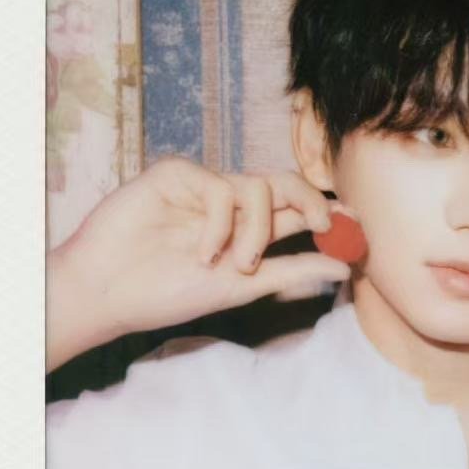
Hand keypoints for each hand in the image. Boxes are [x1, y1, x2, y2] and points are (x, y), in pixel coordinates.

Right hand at [48, 156, 351, 369]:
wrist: (110, 294)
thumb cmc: (168, 293)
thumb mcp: (242, 287)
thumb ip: (292, 271)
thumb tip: (346, 266)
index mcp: (247, 228)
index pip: (298, 210)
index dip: (329, 211)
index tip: (358, 225)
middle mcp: (229, 203)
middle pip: (286, 183)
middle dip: (312, 201)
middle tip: (323, 226)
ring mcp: (203, 186)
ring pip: (258, 186)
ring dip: (256, 232)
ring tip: (234, 265)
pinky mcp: (176, 174)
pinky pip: (220, 187)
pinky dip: (220, 226)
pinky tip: (202, 254)